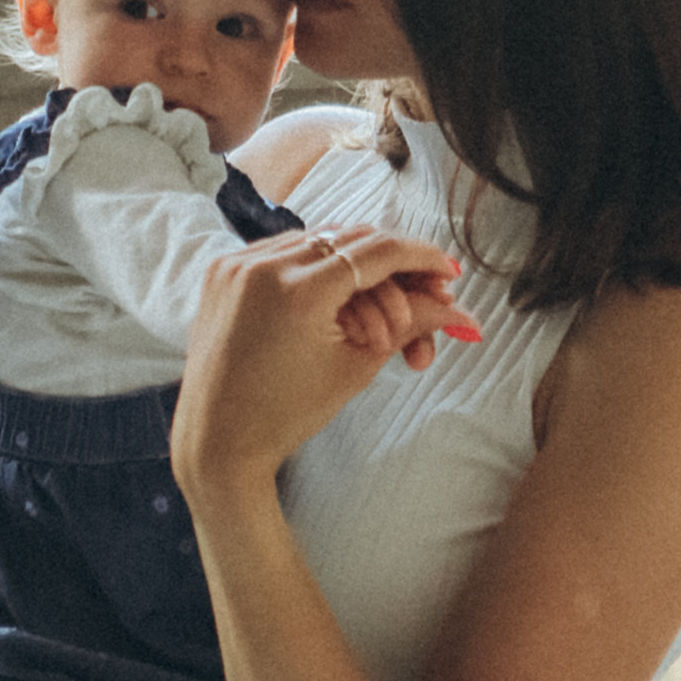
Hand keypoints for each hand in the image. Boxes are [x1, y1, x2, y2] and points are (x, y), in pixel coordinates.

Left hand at [171, 223, 479, 508]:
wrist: (218, 439)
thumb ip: (412, 325)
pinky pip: (287, 252)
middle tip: (430, 297)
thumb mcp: (358, 365)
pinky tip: (343, 303)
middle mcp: (262, 265)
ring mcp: (237, 263)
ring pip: (321, 242)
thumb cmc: (287, 413)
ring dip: (360, 270)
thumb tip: (462, 313)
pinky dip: (320, 269)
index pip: (378, 252)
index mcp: (297, 291)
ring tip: (385, 317)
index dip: (422, 258)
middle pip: (352, 241)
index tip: (449, 271)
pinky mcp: (224, 269)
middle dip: (396, 268)